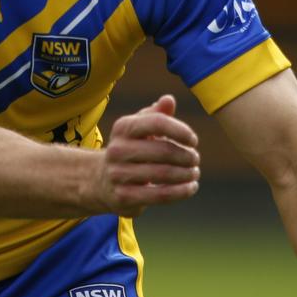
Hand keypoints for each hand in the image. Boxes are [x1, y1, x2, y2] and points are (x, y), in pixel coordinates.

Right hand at [98, 94, 200, 216]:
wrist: (100, 181)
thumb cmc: (130, 149)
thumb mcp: (139, 128)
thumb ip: (156, 114)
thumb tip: (169, 100)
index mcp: (123, 127)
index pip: (157, 123)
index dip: (180, 131)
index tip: (193, 140)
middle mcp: (117, 149)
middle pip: (164, 151)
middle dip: (186, 156)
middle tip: (195, 158)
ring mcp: (118, 174)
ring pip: (164, 174)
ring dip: (186, 174)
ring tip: (194, 172)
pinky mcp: (124, 196)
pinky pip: (160, 195)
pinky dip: (181, 192)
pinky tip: (191, 187)